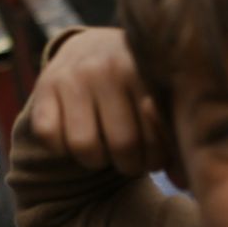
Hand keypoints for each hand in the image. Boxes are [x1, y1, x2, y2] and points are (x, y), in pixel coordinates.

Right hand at [28, 28, 168, 177]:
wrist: (89, 46)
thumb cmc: (134, 85)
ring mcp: (74, 76)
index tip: (154, 154)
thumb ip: (174, 136)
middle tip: (130, 155)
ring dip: (96, 160)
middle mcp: (108, 67)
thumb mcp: (158, 98)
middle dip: (129, 164)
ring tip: (104, 147)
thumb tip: (183, 180)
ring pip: (85, 147)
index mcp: (145, 69)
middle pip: (123, 147)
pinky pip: (50, 137)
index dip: (157, 159)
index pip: (158, 139)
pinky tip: (74, 134)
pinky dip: (61, 147)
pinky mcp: (45, 85)